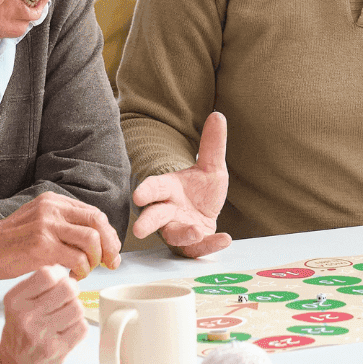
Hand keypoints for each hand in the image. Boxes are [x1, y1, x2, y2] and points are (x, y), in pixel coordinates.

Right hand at [0, 192, 121, 281]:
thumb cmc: (9, 243)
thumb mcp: (38, 222)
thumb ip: (63, 225)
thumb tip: (94, 238)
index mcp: (53, 201)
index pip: (94, 213)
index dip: (108, 234)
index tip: (111, 250)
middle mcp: (52, 208)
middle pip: (98, 221)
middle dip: (110, 245)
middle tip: (110, 262)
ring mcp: (46, 225)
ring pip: (91, 239)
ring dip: (95, 259)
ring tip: (85, 270)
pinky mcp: (41, 246)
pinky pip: (77, 258)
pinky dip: (82, 270)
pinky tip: (73, 276)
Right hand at [0, 264, 89, 363]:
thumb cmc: (20, 330)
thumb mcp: (18, 302)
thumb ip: (39, 283)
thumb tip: (64, 268)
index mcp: (16, 301)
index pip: (47, 274)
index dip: (60, 274)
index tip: (59, 281)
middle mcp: (27, 317)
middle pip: (68, 288)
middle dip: (72, 290)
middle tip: (67, 297)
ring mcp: (42, 335)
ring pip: (78, 307)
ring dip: (75, 310)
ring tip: (65, 316)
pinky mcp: (57, 350)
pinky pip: (82, 327)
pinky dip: (79, 326)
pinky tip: (66, 330)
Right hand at [132, 112, 230, 257]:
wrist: (206, 213)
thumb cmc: (201, 190)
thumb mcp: (211, 167)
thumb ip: (212, 145)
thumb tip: (218, 115)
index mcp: (168, 189)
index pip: (154, 188)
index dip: (146, 191)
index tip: (138, 196)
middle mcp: (169, 211)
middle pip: (154, 216)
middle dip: (147, 222)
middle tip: (139, 230)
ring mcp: (179, 228)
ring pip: (173, 235)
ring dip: (182, 234)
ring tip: (194, 231)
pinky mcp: (191, 244)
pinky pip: (197, 248)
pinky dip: (210, 245)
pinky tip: (224, 239)